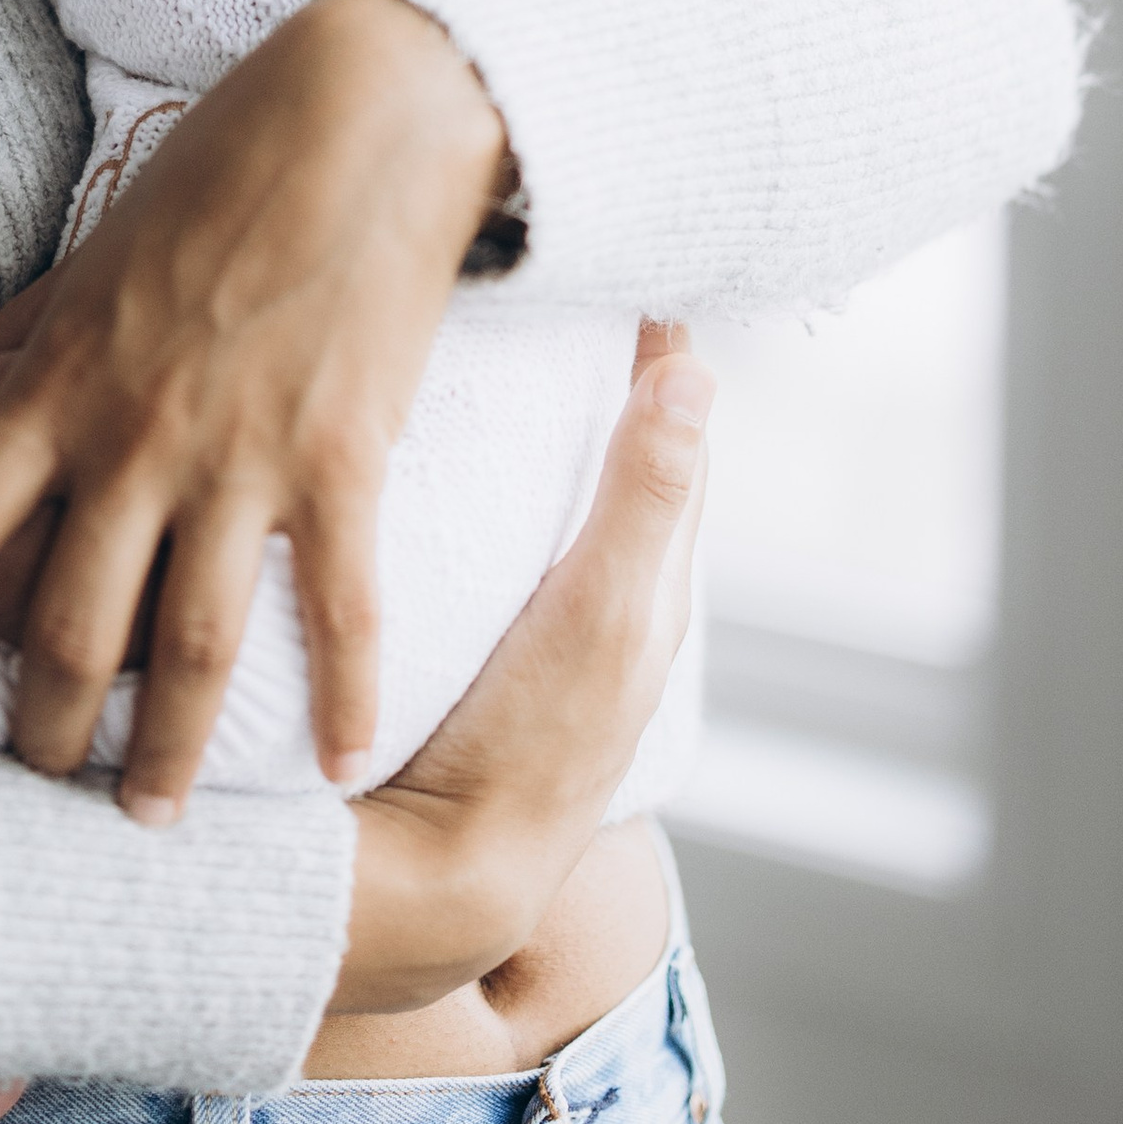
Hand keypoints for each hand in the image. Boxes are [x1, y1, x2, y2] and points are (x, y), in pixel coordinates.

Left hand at [0, 0, 509, 819]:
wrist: (358, 115)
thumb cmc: (224, 171)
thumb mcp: (100, 259)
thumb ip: (48, 345)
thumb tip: (0, 386)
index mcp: (55, 379)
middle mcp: (131, 432)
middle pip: (61, 623)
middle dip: (38, 729)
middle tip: (28, 795)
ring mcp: (238, 453)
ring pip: (190, 648)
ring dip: (169, 753)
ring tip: (152, 822)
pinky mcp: (342, 455)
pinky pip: (338, 606)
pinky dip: (346, 695)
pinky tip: (346, 765)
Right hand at [334, 329, 712, 1012]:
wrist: (435, 865)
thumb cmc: (533, 742)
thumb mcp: (601, 610)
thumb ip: (642, 498)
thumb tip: (695, 367)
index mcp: (645, 581)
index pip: (668, 433)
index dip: (655, 347)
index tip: (630, 258)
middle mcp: (599, 595)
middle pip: (612, 454)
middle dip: (599, 367)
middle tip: (555, 272)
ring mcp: (531, 619)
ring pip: (548, 491)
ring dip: (535, 421)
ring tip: (493, 336)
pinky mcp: (468, 641)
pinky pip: (488, 532)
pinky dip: (483, 478)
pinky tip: (428, 451)